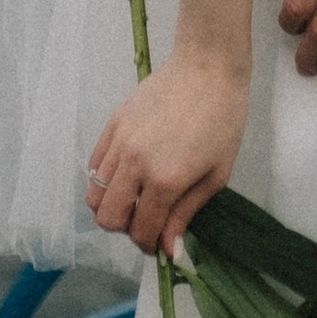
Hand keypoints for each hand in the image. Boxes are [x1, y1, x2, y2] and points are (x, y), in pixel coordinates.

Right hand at [85, 47, 247, 256]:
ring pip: (94, 194)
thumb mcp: (216, 175)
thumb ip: (186, 213)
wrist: (208, 67)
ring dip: (112, 206)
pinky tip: (126, 175)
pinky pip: (93, 165)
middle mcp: (135, 164)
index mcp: (165, 180)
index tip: (161, 244)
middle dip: (126, 229)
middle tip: (147, 220)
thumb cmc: (223, 120)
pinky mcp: (112, 124)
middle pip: (107, 218)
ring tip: (134, 198)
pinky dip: (104, 180)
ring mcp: (119, 142)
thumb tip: (169, 251)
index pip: (141, 230)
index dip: (151, 245)